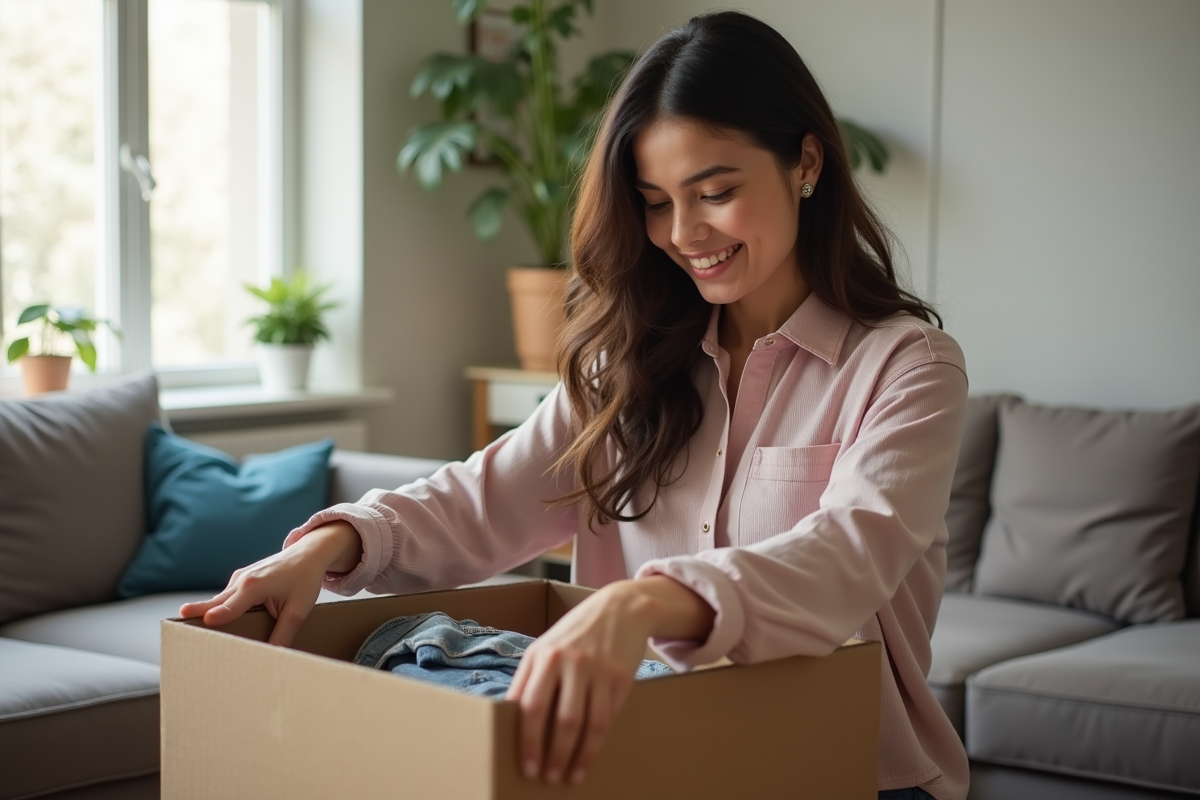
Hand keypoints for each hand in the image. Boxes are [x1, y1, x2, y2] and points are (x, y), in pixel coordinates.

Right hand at [177, 521, 362, 646]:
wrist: (308, 554)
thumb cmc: (304, 580)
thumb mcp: (299, 610)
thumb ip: (284, 633)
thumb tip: (274, 656)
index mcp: (255, 585)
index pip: (231, 606)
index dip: (217, 615)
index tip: (204, 622)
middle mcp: (241, 580)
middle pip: (215, 603)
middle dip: (196, 614)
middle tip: (174, 627)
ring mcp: (238, 579)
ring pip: (217, 601)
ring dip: (204, 612)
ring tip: (183, 628)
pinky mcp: (239, 581)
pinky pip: (224, 598)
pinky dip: (216, 609)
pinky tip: (207, 621)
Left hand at [505, 576, 715, 784]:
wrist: (619, 609)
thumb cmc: (574, 634)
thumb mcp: (545, 647)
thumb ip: (529, 679)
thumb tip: (510, 720)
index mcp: (544, 656)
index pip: (531, 706)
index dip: (528, 741)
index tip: (527, 766)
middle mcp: (571, 661)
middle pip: (562, 719)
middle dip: (554, 755)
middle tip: (548, 777)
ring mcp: (599, 669)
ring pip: (590, 724)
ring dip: (581, 756)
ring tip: (572, 775)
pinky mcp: (622, 676)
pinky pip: (610, 716)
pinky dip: (600, 740)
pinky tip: (592, 755)